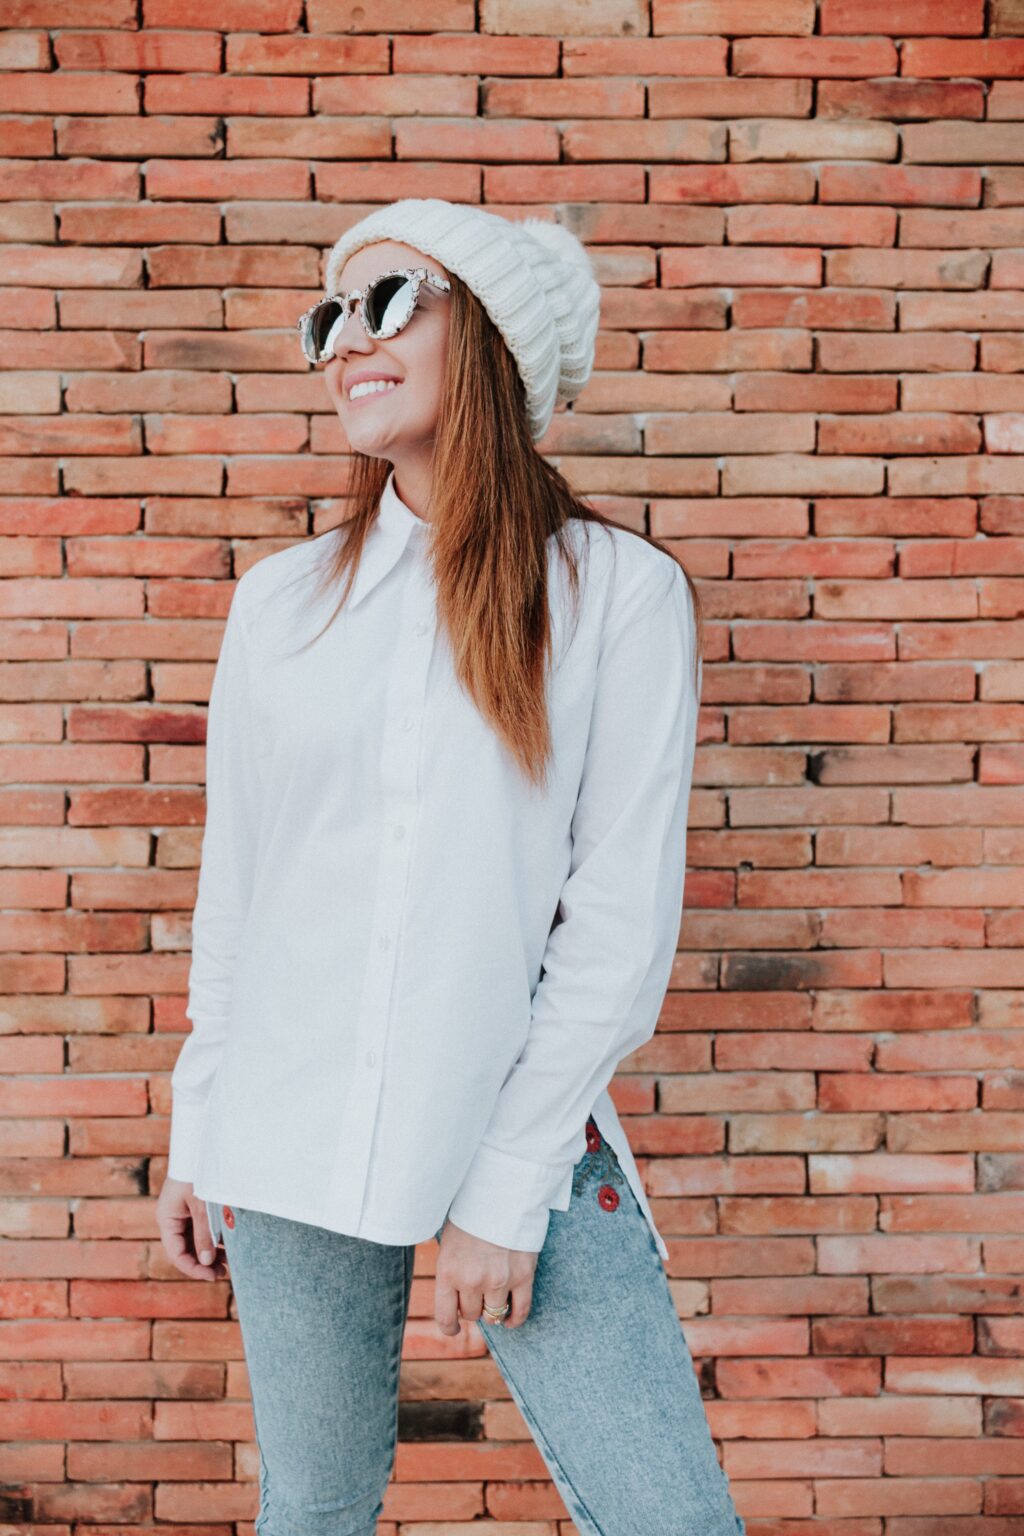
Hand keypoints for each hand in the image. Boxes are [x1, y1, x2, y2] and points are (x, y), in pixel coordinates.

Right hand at [157, 1175, 228, 1281]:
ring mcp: (183, 1212)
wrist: (201, 1144)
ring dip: (210, 1251)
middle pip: (185, 1248)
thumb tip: (206, 1262)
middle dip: (203, 1262)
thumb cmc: (199, 1172)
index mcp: (167, 1218)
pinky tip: (228, 1244)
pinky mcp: (195, 1206)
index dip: (193, 1268)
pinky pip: (202, 1227)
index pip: (177, 1253)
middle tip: (224, 1272)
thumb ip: (204, 1233)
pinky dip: (213, 1237)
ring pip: (195, 1239)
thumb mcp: (203, 1205)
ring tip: (229, 1261)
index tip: (212, 1276)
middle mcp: (172, 1217)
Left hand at [434, 1218, 538, 1335]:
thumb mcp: (449, 1240)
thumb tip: (453, 1297)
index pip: (445, 1317)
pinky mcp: (523, 1276)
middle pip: (471, 1314)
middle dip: (472, 1307)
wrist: (501, 1191)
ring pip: (493, 1315)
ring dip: (492, 1310)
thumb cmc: (472, 1213)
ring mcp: (498, 1280)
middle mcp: (471, 1280)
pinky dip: (515, 1319)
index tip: (454, 1329)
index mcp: (448, 1271)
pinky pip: (520, 1310)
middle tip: (476, 1295)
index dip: (450, 1328)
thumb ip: (450, 1269)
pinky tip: (510, 1319)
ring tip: (493, 1299)